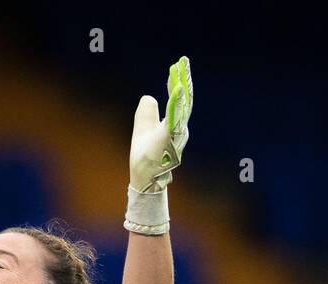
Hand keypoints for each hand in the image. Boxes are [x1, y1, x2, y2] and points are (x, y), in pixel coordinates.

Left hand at [129, 56, 192, 192]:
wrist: (144, 178)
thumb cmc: (145, 157)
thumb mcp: (143, 128)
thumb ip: (148, 112)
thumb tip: (149, 97)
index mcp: (173, 124)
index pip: (178, 99)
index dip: (178, 82)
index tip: (177, 65)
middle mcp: (178, 128)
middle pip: (184, 99)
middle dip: (184, 79)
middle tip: (183, 61)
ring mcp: (174, 134)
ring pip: (181, 107)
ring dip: (182, 87)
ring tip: (180, 70)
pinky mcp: (167, 140)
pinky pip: (174, 118)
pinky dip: (176, 103)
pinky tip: (177, 90)